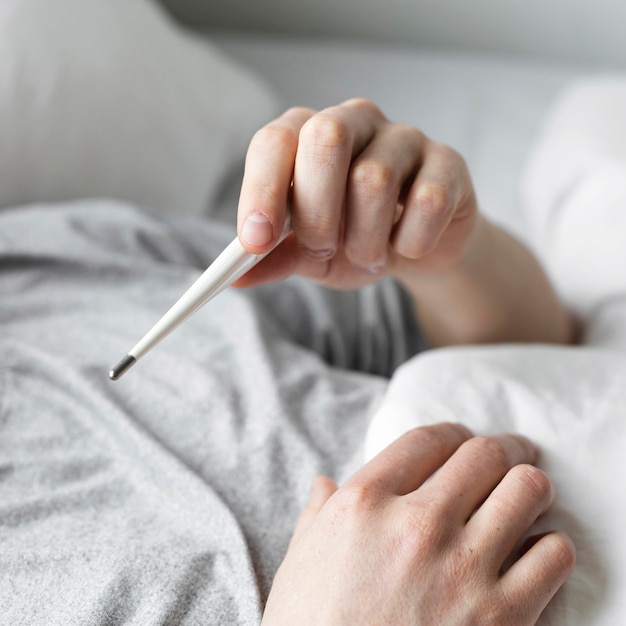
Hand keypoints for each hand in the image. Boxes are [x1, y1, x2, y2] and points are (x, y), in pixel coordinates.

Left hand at [235, 99, 477, 289]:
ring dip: (365, 238)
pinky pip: (427, 202)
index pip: (275, 141)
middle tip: (324, 249)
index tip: (255, 242)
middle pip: (326, 138)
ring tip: (367, 255)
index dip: (262, 190)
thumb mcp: (308, 254)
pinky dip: (410, 243)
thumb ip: (274, 258)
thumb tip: (233, 276)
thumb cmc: (354, 240)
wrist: (415, 250)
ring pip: (376, 178)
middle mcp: (354, 121)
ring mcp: (404, 137)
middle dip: (318, 212)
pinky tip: (407, 248)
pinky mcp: (448, 163)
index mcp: (307, 135)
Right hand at [262, 423, 574, 625]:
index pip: (426, 439)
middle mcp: (417, 524)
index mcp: (364, 503)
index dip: (452, 433)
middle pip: (483, 455)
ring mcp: (462, 568)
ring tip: (528, 494)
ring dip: (530, 487)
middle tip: (511, 454)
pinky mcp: (502, 616)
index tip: (462, 440)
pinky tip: (535, 552)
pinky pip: (553, 555)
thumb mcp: (299, 563)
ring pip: (526, 490)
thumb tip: (324, 484)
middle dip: (503, 449)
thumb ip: (316, 515)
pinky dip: (550, 546)